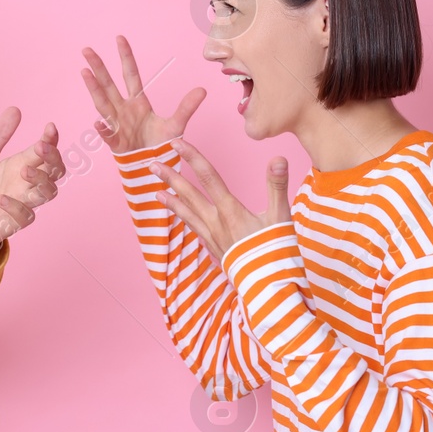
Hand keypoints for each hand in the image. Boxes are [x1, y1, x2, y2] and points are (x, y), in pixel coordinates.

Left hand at [0, 107, 63, 259]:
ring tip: (23, 170)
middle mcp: (26, 184)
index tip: (49, 127)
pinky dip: (17, 207)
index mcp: (22, 165)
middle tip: (39, 147)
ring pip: (49, 193)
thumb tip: (15, 109)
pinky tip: (1, 199)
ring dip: (41, 180)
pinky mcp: (14, 223)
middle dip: (53, 158)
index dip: (52, 140)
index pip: (46, 152)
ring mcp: (23, 203)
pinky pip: (26, 217)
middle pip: (56, 171)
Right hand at [80, 35, 205, 152]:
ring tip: (85, 73)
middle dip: (98, 68)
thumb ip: (187, 107)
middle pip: (109, 85)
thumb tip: (203, 90)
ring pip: (103, 104)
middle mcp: (123, 110)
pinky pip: (108, 135)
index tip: (119, 38)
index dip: (125, 57)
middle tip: (87, 50)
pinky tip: (98, 122)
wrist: (154, 166)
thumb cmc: (160, 145)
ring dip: (94, 89)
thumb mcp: (176, 124)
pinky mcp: (116, 143)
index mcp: (138, 102)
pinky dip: (103, 129)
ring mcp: (117, 125)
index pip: (130, 75)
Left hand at [151, 138, 292, 260]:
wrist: (269, 288)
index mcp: (231, 211)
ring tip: (156, 191)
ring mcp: (212, 238)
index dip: (193, 158)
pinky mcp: (214, 250)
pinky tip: (180, 216)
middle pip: (189, 194)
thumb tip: (277, 158)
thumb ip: (277, 185)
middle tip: (152, 164)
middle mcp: (216, 223)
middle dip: (171, 177)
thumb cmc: (277, 252)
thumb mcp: (281, 216)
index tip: (178, 143)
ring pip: (187, 214)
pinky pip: (193, 230)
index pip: (209, 177)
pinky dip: (184, 220)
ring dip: (171, 200)